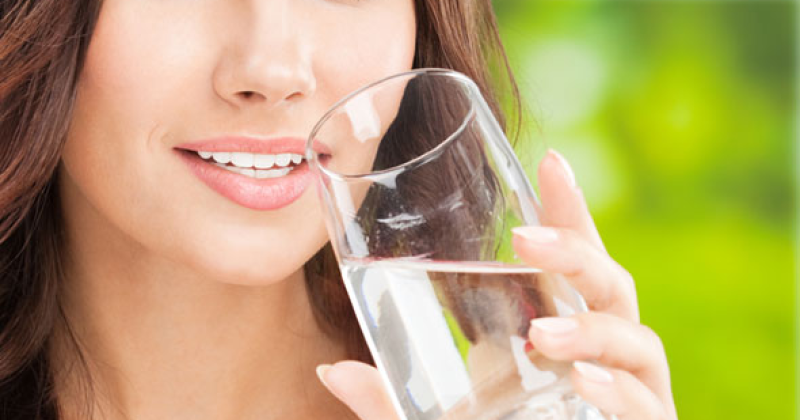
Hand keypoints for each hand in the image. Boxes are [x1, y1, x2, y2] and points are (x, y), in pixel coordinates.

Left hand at [316, 149, 677, 419]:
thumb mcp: (438, 418)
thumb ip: (391, 399)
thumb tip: (331, 369)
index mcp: (561, 336)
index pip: (574, 264)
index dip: (569, 213)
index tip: (550, 160)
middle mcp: (604, 355)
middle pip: (609, 285)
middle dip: (575, 254)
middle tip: (525, 238)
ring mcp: (631, 391)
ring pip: (634, 340)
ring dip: (590, 329)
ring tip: (541, 332)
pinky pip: (646, 405)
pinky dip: (618, 391)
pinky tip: (581, 380)